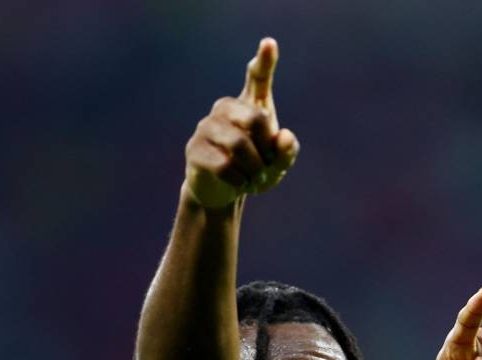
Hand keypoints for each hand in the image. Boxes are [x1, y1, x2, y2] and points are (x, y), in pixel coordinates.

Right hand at [184, 37, 300, 208]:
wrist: (222, 192)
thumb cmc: (252, 170)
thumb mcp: (277, 165)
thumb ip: (287, 152)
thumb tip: (283, 137)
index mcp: (249, 105)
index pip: (258, 77)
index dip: (265, 61)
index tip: (269, 44)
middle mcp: (225, 109)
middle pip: (255, 119)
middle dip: (267, 149)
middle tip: (267, 167)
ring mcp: (206, 127)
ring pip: (238, 144)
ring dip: (254, 168)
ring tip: (255, 179)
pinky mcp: (194, 149)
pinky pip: (223, 164)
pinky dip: (239, 180)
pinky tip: (240, 184)